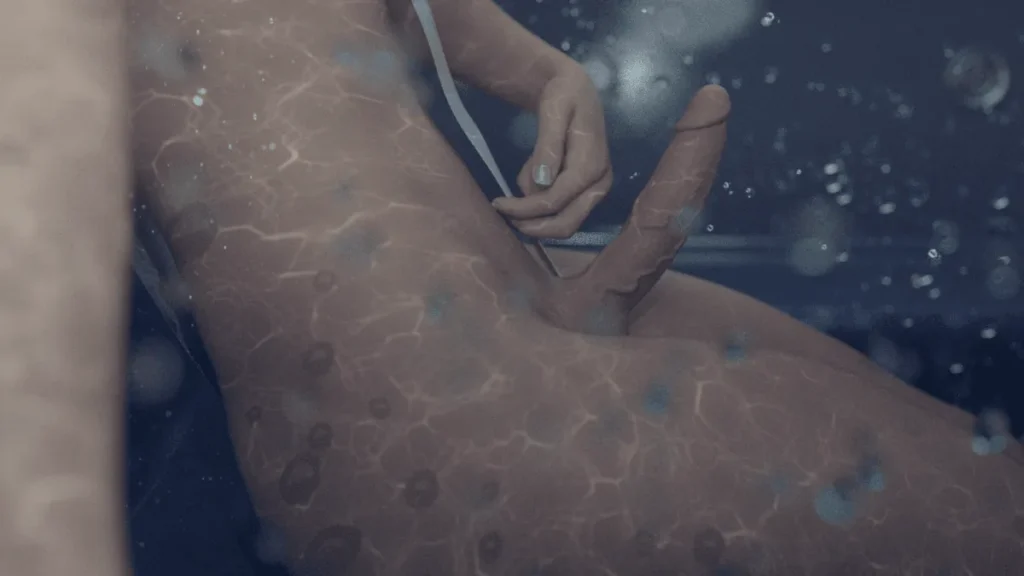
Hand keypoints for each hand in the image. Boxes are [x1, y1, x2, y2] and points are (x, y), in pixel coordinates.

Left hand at [491, 65, 612, 238]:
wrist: (576, 89)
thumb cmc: (563, 96)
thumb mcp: (553, 112)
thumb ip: (548, 147)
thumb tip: (542, 183)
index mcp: (591, 166)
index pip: (555, 201)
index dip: (524, 209)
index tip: (498, 204)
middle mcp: (599, 184)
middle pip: (565, 225)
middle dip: (532, 225)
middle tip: (503, 214)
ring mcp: (595, 190)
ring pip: (562, 222)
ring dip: (535, 206)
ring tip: (526, 166)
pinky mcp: (587, 191)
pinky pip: (561, 208)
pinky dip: (541, 196)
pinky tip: (536, 168)